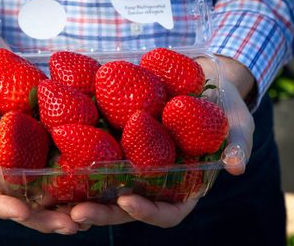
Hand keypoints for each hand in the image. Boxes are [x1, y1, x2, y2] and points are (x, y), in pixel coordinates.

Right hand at [0, 40, 80, 234]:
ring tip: (87, 218)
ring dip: (61, 209)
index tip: (22, 212)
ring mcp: (21, 155)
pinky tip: (93, 190)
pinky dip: (70, 183)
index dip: (0, 205)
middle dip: (41, 218)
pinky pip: (53, 167)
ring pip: (39, 192)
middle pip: (17, 200)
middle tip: (70, 226)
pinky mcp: (40, 144)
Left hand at [70, 54, 254, 228]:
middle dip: (102, 211)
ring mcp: (134, 163)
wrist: (201, 80)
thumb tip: (236, 167)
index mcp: (183, 187)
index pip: (166, 212)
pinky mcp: (118, 142)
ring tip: (56, 193)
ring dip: (81, 193)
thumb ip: (236, 144)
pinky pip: (97, 154)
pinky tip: (58, 152)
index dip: (147, 213)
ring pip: (105, 186)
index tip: (128, 201)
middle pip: (126, 206)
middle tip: (77, 212)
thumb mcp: (237, 124)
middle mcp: (154, 181)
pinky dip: (78, 158)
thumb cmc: (223, 108)